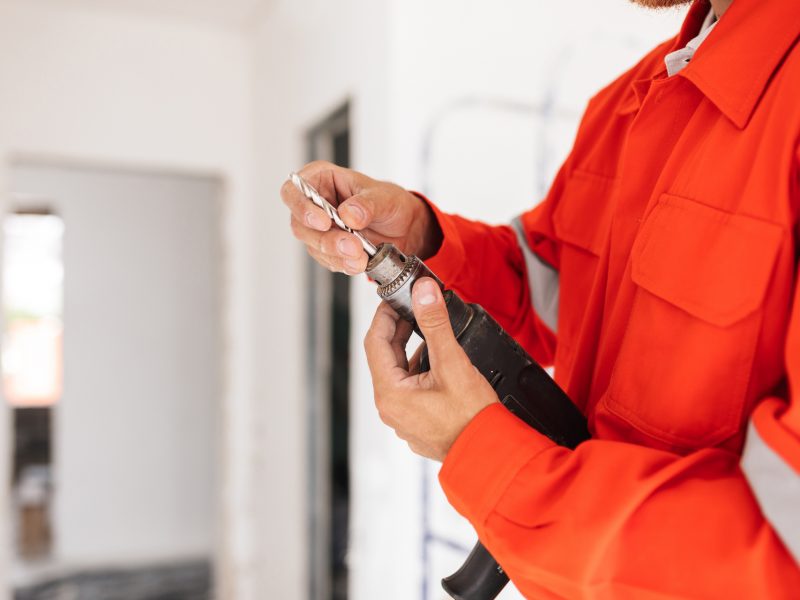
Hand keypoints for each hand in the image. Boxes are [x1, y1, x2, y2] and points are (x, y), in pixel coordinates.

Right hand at [281, 161, 441, 274]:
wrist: (405, 228)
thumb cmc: (391, 203)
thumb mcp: (385, 197)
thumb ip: (367, 204)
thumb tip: (348, 214)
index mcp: (322, 179)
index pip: (294, 190)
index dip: (302, 207)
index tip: (324, 222)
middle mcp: (316, 203)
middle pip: (300, 224)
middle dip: (326, 239)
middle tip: (352, 246)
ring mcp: (319, 229)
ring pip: (313, 245)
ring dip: (336, 255)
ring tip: (361, 258)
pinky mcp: (328, 248)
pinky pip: (327, 259)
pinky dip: (343, 264)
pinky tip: (358, 262)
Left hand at [364, 277, 497, 460]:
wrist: (491, 455)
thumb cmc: (472, 419)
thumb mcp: (452, 363)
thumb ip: (435, 324)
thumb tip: (423, 293)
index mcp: (390, 393)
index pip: (374, 342)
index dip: (384, 315)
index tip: (395, 299)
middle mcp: (391, 408)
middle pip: (385, 357)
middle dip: (398, 329)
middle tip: (413, 307)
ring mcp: (403, 418)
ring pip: (398, 373)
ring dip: (409, 349)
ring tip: (426, 328)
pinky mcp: (417, 422)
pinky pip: (410, 389)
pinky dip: (418, 369)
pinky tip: (436, 359)